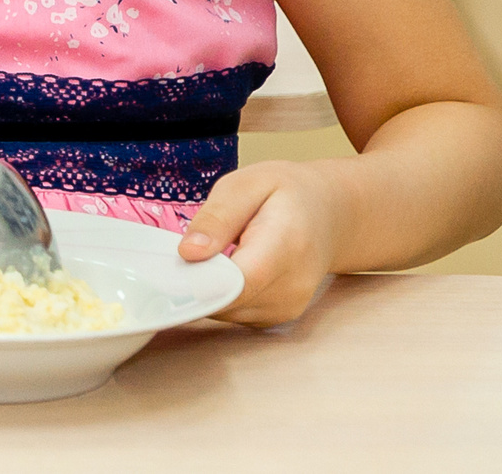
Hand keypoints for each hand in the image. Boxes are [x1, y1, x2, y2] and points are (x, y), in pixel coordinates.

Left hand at [178, 159, 346, 325]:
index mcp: (286, 245)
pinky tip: (225, 269)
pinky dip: (219, 295)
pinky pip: (234, 314)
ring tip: (213, 254)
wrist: (328, 215)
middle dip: (194, 280)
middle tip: (188, 249)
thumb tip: (188, 253)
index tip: (173, 265)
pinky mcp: (278, 317)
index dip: (197, 279)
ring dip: (206, 288)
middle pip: (225, 301)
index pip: (237, 282)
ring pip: (224, 311)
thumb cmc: (286, 194)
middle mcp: (292, 286)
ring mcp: (287, 307)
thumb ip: (216, 218)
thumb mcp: (247, 185)